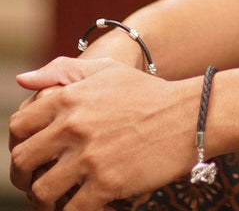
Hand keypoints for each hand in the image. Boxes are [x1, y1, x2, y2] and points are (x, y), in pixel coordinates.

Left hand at [9, 57, 200, 209]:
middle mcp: (74, 126)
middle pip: (22, 162)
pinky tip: (90, 203)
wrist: (191, 115)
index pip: (18, 127)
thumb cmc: (149, 94)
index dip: (20, 143)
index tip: (34, 153)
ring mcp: (89, 156)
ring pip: (41, 192)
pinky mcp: (106, 183)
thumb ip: (63, 71)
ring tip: (63, 196)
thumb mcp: (108, 71)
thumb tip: (22, 79)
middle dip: (26, 176)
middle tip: (42, 180)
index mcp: (70, 98)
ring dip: (47, 199)